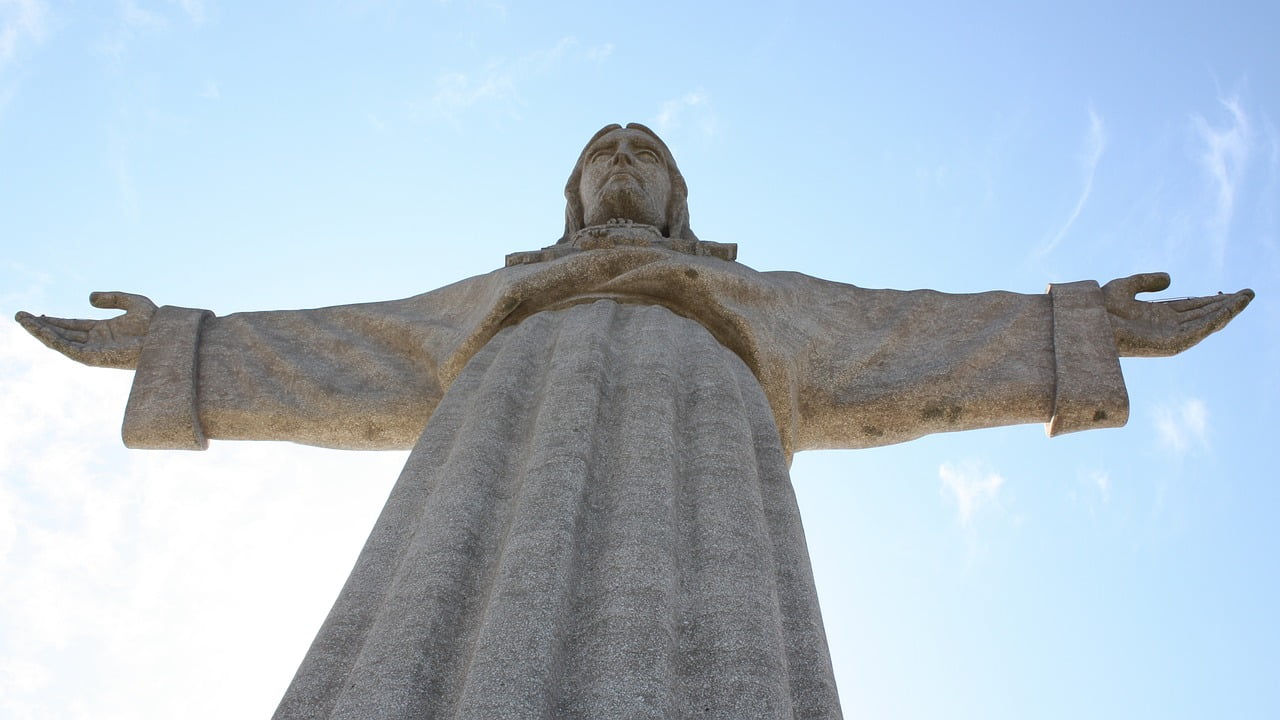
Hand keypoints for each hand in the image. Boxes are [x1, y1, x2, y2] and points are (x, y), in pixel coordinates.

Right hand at [15, 291, 156, 368]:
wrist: (166, 335)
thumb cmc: (156, 322)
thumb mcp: (132, 302)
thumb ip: (112, 298)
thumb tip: (88, 299)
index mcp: (103, 330)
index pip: (72, 326)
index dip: (54, 320)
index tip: (37, 314)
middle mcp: (96, 341)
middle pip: (62, 334)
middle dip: (40, 326)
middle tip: (19, 316)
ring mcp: (94, 350)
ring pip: (61, 342)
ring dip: (40, 332)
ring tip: (23, 320)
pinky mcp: (95, 358)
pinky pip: (69, 349)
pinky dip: (54, 340)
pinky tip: (41, 331)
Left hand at [1102, 273, 1252, 356]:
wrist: (1089, 321)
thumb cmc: (1100, 307)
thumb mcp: (1126, 287)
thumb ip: (1147, 281)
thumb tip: (1170, 278)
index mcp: (1159, 315)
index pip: (1194, 307)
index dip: (1212, 299)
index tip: (1232, 291)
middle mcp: (1167, 327)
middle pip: (1204, 314)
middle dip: (1226, 304)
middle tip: (1248, 293)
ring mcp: (1169, 336)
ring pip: (1205, 323)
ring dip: (1226, 311)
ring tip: (1245, 298)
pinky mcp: (1169, 344)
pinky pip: (1197, 333)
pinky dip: (1213, 322)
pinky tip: (1228, 311)